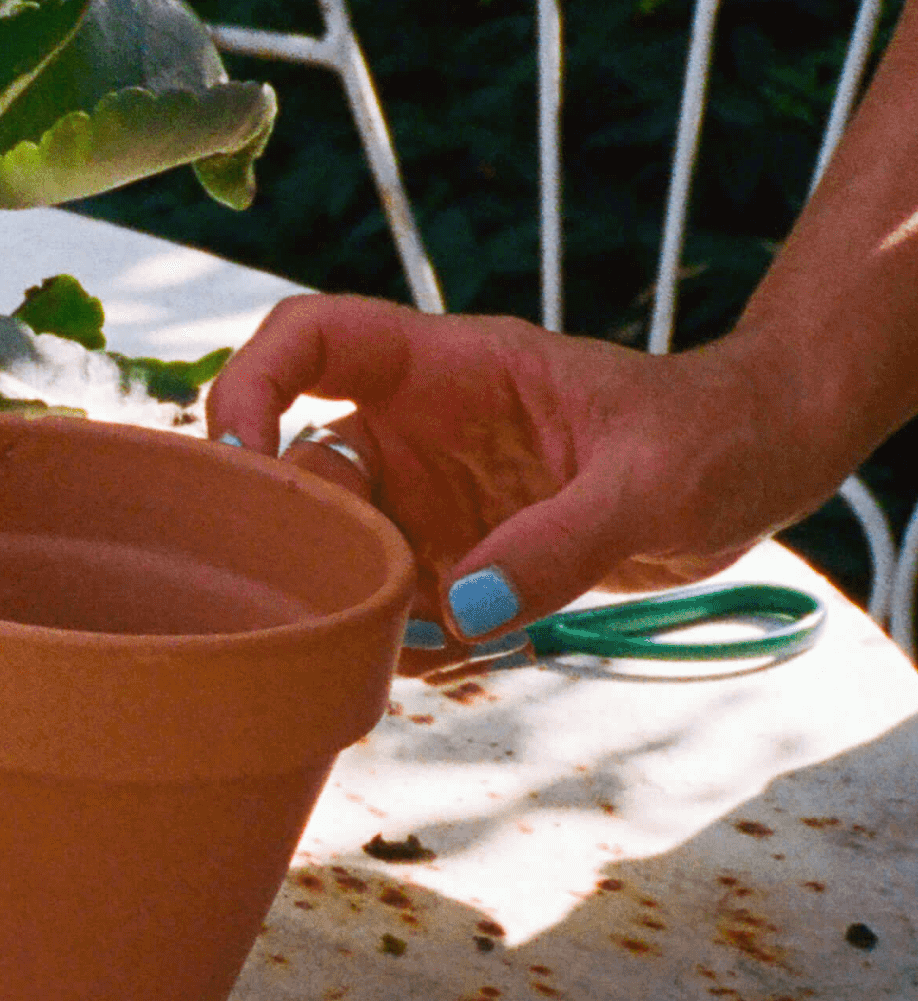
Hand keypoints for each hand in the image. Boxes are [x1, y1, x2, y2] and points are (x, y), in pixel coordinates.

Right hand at [204, 295, 824, 640]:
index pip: (312, 337)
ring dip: (359, 607)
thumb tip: (459, 611)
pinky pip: (393, 606)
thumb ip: (561, 543)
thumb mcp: (654, 485)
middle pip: (302, 470)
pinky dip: (407, 646)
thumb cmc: (714, 436)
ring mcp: (431, 500)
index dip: (252, 381)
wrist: (760, 464)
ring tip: (424, 646)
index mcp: (450, 369)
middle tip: (343, 601)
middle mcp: (419, 433)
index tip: (240, 455)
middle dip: (305, 539)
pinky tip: (464, 662)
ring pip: (339, 552)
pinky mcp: (455, 561)